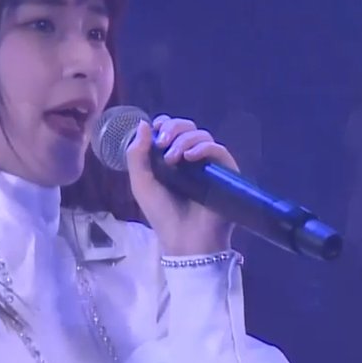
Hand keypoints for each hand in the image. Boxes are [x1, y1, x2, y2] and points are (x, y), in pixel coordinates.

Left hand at [125, 114, 236, 255]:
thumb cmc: (162, 214)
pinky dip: (203, 147)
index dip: (164, 124)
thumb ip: (137, 155)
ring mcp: (209, 164)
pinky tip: (189, 157)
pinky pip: (218, 150)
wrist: (183, 239)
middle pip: (188, 127)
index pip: (172, 130)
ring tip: (172, 158)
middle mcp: (191, 158)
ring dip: (184, 140)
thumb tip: (142, 123)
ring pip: (202, 135)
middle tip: (162, 142)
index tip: (155, 132)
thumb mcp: (141, 184)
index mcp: (171, 158)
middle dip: (173, 128)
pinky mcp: (225, 172)